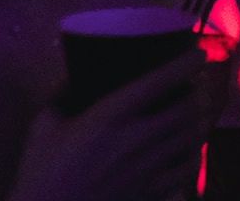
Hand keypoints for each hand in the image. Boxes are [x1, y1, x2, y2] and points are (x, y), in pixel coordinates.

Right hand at [9, 53, 207, 200]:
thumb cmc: (40, 173)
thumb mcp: (43, 126)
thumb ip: (62, 93)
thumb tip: (76, 71)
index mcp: (108, 117)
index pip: (156, 83)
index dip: (182, 64)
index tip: (199, 52)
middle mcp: (134, 141)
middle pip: (184, 109)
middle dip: (196, 93)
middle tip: (196, 84)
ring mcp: (145, 171)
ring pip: (190, 138)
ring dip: (199, 120)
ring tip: (198, 111)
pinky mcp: (149, 195)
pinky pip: (186, 171)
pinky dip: (194, 155)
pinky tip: (190, 149)